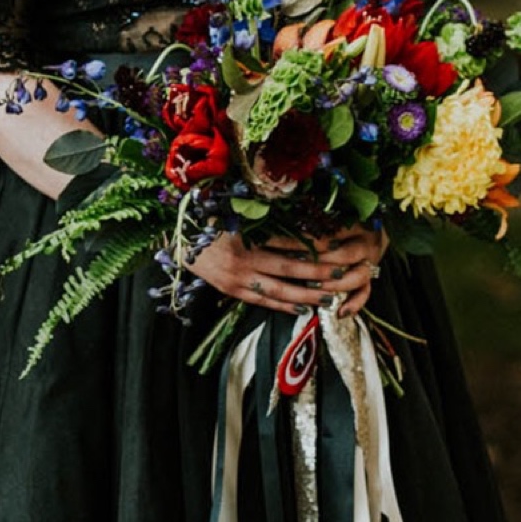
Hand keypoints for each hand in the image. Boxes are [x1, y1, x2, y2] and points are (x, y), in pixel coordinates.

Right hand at [191, 224, 386, 320]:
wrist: (179, 240)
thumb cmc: (210, 220)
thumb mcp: (234, 212)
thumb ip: (263, 216)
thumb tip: (298, 217)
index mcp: (244, 235)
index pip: (286, 241)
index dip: (311, 244)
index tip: (335, 246)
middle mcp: (242, 259)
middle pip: (287, 268)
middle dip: (316, 272)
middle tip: (341, 274)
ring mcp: (237, 278)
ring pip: (278, 290)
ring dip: (305, 295)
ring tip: (329, 298)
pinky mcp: (232, 290)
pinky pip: (263, 301)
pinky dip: (283, 306)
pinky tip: (303, 309)